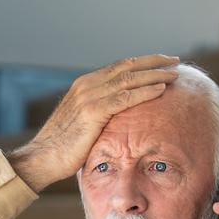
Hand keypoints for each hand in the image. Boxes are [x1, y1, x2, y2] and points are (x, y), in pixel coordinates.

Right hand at [5, 54, 181, 191]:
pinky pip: (124, 98)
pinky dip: (144, 92)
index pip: (120, 67)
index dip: (143, 63)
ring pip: (128, 79)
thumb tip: (122, 118)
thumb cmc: (66, 146)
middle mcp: (87, 85)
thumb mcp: (86, 123)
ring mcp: (89, 96)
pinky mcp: (92, 112)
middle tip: (175, 61)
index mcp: (86, 84)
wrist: (44, 157)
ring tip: (174, 74)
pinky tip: (161, 90)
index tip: (163, 62)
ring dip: (154, 75)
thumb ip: (102, 113)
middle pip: (127, 67)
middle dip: (153, 62)